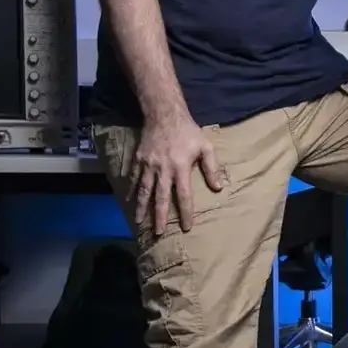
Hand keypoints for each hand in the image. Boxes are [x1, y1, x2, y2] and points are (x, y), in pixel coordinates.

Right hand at [132, 116, 225, 233]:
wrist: (164, 114)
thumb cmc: (188, 132)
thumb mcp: (206, 147)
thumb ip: (212, 168)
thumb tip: (218, 188)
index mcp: (181, 168)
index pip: (184, 195)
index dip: (186, 212)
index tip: (186, 227)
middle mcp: (163, 169)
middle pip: (160, 198)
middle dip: (159, 217)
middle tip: (158, 233)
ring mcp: (148, 165)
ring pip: (144, 191)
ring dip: (142, 208)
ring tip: (139, 223)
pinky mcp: (138, 160)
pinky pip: (134, 179)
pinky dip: (132, 192)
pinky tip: (129, 202)